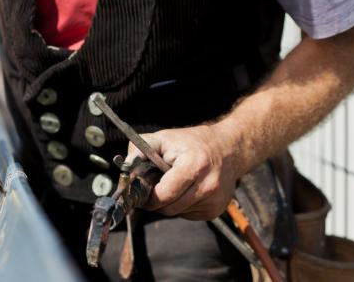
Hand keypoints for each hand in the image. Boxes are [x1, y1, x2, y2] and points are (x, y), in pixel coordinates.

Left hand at [126, 125, 244, 220]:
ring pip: (178, 213)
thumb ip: (140, 149)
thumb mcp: (164, 138)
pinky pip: (188, 215)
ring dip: (169, 204)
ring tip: (172, 185)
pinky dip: (182, 206)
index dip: (149, 196)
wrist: (228, 149)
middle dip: (156, 202)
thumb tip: (125, 167)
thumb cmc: (191, 143)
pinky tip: (186, 190)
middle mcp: (208, 185)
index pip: (164, 195)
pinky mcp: (216, 210)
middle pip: (169, 208)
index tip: (142, 191)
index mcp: (194, 166)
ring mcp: (215, 200)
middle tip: (153, 189)